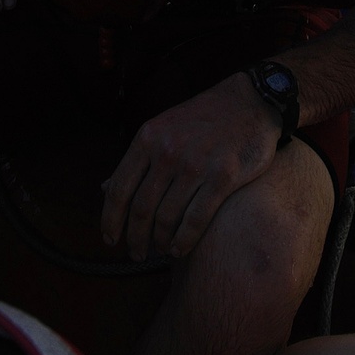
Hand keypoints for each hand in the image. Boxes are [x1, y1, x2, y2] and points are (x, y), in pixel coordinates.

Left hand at [101, 72, 281, 263]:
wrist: (250, 102)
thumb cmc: (203, 119)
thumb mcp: (163, 128)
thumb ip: (138, 160)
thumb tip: (104, 189)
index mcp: (148, 138)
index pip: (119, 188)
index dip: (110, 220)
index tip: (109, 239)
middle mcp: (168, 151)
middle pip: (141, 209)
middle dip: (135, 238)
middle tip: (137, 253)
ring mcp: (195, 164)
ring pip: (166, 218)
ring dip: (160, 242)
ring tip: (161, 249)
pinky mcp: (223, 177)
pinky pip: (196, 220)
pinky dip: (184, 241)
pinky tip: (180, 249)